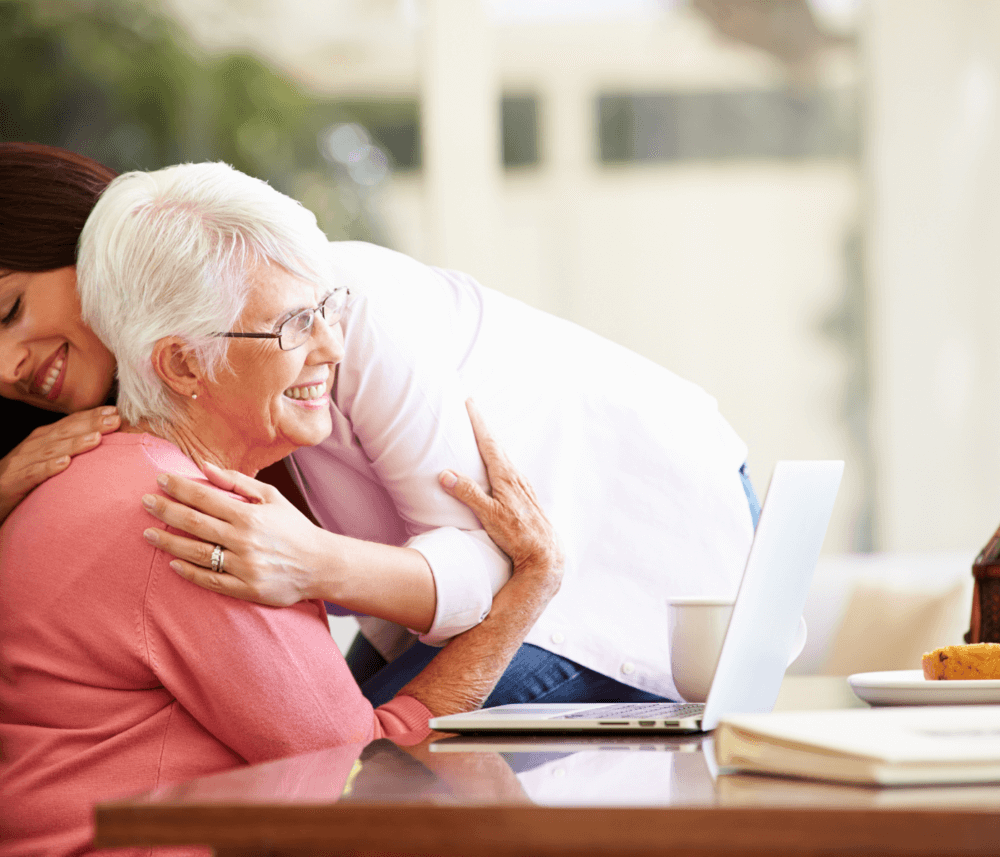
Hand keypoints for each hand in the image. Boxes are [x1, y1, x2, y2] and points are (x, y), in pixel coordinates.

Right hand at [0, 406, 119, 523]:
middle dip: (90, 424)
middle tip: (115, 420)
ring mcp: (22, 463)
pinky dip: (49, 467)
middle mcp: (33, 447)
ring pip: (51, 450)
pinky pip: (33, 473)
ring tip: (96, 438)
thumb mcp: (44, 460)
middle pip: (64, 432)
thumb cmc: (21, 478)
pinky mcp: (14, 482)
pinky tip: (65, 463)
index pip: (69, 424)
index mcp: (41, 439)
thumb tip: (99, 440)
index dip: (90, 416)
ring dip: (75, 443)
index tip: (115, 411)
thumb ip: (66, 449)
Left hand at [141, 462, 322, 606]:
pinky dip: (188, 572)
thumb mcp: (272, 497)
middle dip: (166, 511)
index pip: (206, 498)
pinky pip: (209, 580)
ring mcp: (244, 566)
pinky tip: (172, 564)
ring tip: (148, 533)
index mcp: (251, 515)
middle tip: (144, 502)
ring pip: (196, 553)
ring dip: (169, 542)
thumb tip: (204, 466)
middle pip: (194, 524)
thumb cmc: (294, 528)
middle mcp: (244, 540)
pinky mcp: (245, 589)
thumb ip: (237, 482)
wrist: (320, 564)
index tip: (160, 480)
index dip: (179, 488)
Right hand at [438, 400, 562, 576]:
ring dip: (492, 442)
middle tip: (472, 408)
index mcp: (506, 477)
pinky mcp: (525, 498)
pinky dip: (500, 459)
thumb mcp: (489, 515)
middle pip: (497, 445)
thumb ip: (468, 493)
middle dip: (483, 426)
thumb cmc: (518, 536)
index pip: (489, 443)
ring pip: (504, 457)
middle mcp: (516, 478)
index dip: (478, 422)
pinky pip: (509, 469)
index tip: (469, 403)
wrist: (545, 555)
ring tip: (481, 433)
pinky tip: (499, 466)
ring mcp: (523, 487)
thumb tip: (446, 474)